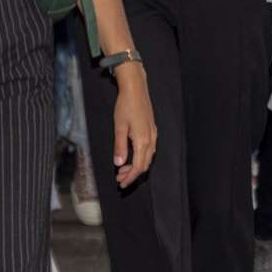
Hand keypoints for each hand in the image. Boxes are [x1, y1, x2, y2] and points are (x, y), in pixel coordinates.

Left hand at [111, 63, 156, 188]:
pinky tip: (131, 155)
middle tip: (119, 177)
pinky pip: (150, 149)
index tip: (121, 183)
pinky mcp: (152, 129)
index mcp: (142, 140)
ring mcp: (153, 134)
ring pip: (148, 157)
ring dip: (136, 166)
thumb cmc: (126, 106)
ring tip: (123, 168)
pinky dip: (141, 157)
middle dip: (132, 174)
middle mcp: (151, 139)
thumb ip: (120, 146)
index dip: (130, 177)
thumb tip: (119, 164)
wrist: (136, 88)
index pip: (138, 167)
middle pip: (145, 165)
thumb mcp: (119, 127)